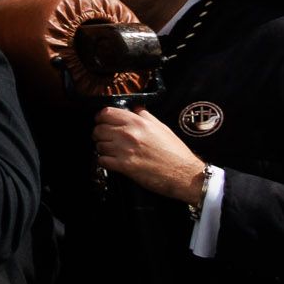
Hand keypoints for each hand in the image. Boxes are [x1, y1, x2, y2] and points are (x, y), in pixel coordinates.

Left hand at [94, 108, 209, 202]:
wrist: (185, 174)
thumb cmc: (175, 152)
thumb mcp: (162, 128)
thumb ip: (145, 116)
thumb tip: (135, 108)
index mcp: (138, 122)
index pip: (106, 113)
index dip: (101, 118)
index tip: (102, 122)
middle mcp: (129, 133)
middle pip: (99, 129)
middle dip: (100, 134)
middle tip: (105, 139)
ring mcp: (125, 150)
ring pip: (99, 145)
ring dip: (102, 149)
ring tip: (111, 152)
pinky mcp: (124, 166)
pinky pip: (102, 161)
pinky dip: (105, 162)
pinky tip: (112, 162)